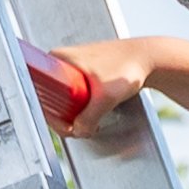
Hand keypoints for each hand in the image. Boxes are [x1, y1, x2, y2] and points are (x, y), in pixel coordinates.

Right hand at [34, 37, 162, 135]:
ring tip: (90, 124)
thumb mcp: (105, 97)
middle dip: (63, 118)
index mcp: (56, 57)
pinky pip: (73, 96)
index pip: (41, 92)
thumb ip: (90, 117)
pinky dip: (81, 109)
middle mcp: (61, 60)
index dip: (51, 114)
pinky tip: (92, 116)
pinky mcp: (83, 73)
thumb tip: (77, 132)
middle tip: (79, 129)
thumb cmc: (127, 66)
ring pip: (63, 99)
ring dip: (73, 116)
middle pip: (50, 98)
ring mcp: (71, 67)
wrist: (148, 58)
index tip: (66, 126)